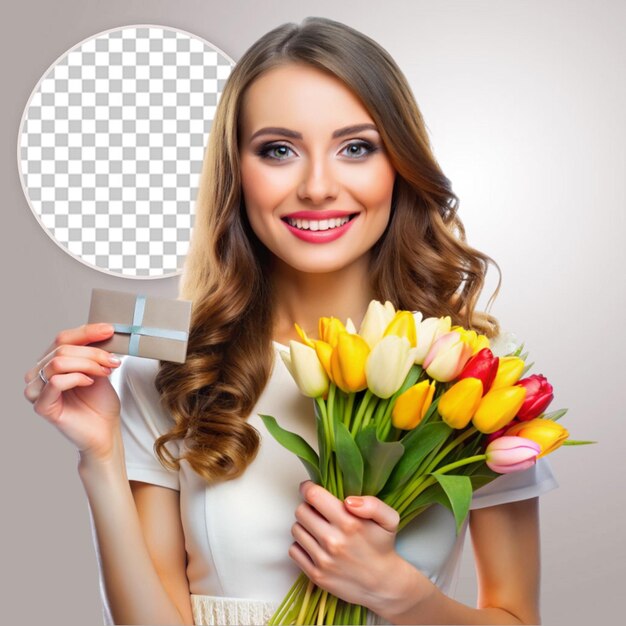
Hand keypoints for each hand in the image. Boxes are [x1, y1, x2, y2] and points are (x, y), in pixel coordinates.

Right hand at [23, 323, 122, 460]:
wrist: (105, 431)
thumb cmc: (100, 403)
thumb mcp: (99, 369)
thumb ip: (94, 351)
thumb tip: (103, 330)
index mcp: (50, 363)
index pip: (63, 338)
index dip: (87, 332)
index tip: (110, 330)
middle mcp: (39, 374)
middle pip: (62, 348)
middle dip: (93, 352)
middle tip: (112, 361)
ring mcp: (37, 391)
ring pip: (58, 362)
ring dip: (87, 364)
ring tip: (104, 372)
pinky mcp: (42, 406)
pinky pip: (56, 381)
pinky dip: (77, 378)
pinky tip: (90, 383)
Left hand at [289, 481, 426, 614]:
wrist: (382, 584)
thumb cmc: (382, 547)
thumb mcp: (388, 519)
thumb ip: (373, 504)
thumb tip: (349, 501)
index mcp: (349, 523)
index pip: (314, 496)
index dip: (308, 488)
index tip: (309, 488)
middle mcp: (333, 541)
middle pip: (301, 511)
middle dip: (307, 507)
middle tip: (318, 511)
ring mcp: (323, 560)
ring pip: (296, 529)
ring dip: (304, 526)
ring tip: (318, 528)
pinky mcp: (316, 575)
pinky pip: (294, 551)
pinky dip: (301, 545)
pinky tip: (315, 545)